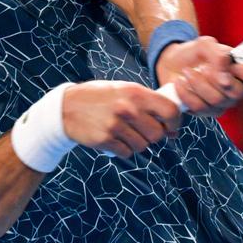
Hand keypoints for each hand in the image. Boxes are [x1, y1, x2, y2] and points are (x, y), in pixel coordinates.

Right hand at [62, 81, 180, 157]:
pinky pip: (127, 153)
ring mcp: (115, 125)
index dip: (175, 123)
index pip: (169, 111)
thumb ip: (146, 100)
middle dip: (154, 136)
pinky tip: (115, 139)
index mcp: (135, 93)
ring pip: (143, 146)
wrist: (67, 107)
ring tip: (126, 133)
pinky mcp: (105, 140)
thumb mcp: (124, 89)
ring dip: (138, 143)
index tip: (172, 128)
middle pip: (157, 134)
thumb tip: (172, 118)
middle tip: (144, 131)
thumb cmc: (100, 97)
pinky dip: (124, 150)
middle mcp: (127, 109)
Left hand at [155, 36, 242, 115]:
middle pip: (238, 92)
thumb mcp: (205, 44)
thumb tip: (226, 72)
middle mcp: (239, 88)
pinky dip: (186, 93)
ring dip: (197, 83)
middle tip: (202, 67)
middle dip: (216, 78)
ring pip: (216, 100)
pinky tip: (181, 83)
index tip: (234, 66)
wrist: (173, 64)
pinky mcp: (208, 112)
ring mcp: (224, 103)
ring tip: (187, 72)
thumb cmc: (195, 53)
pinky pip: (200, 107)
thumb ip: (218, 54)